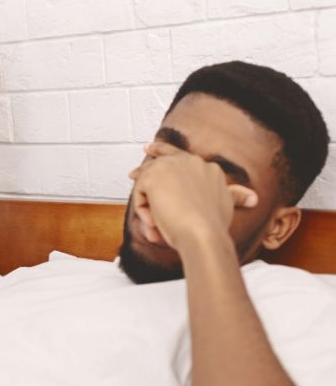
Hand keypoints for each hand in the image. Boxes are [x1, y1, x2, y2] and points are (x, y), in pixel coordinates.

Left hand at [128, 141, 257, 250]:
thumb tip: (254, 198)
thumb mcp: (224, 208)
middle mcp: (191, 161)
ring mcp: (172, 166)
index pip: (184, 157)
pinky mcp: (154, 176)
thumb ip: (235, 197)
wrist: (202, 234)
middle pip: (164, 157)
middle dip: (146, 163)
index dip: (166, 154)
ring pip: (150, 179)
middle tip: (132, 173)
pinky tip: (153, 222)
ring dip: (147, 203)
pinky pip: (140, 192)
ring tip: (154, 224)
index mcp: (209, 168)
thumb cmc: (213, 227)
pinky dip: (143, 210)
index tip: (152, 151)